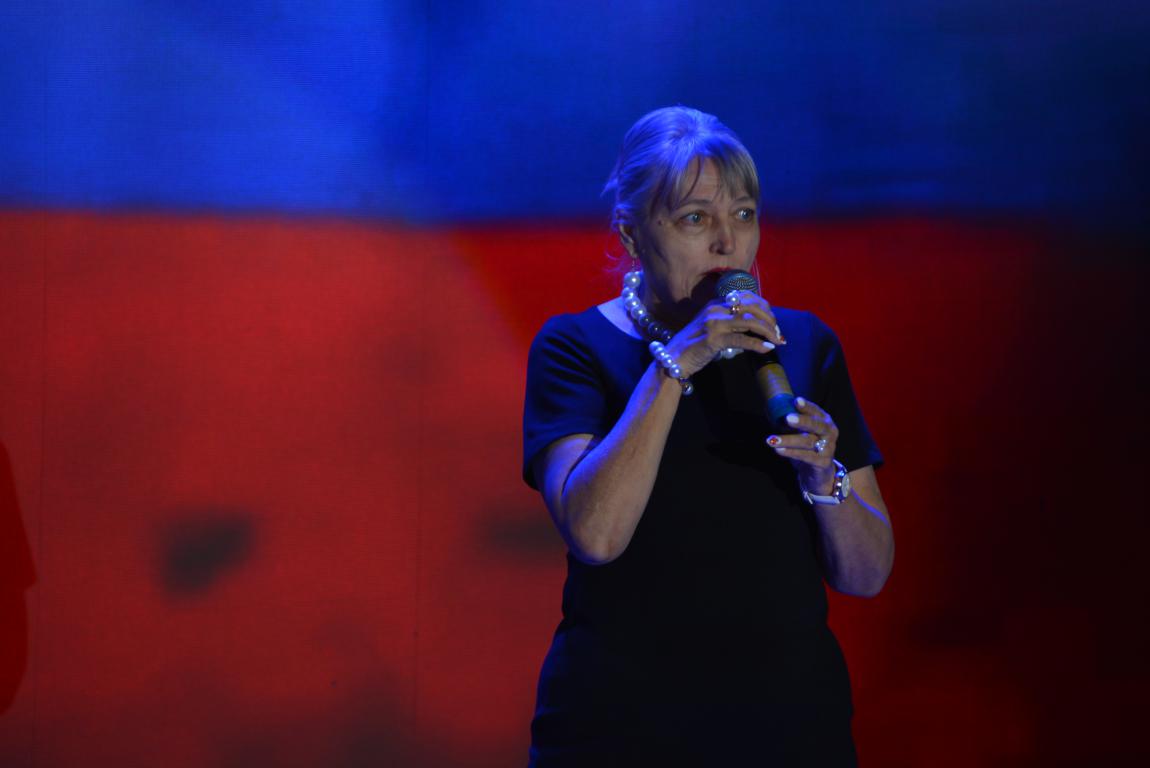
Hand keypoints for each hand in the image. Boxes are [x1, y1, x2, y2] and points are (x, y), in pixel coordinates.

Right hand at [664, 291, 785, 377]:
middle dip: (770, 319)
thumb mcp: (712, 328)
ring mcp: (714, 323)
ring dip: (768, 331)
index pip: (747, 297)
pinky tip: (766, 349)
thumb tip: (755, 326)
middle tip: (778, 333)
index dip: (765, 308)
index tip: (773, 322)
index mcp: (715, 304)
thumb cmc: (693, 346)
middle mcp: (715, 309)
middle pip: (752, 307)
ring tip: (777, 341)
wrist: (672, 359)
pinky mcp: (713, 339)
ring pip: (750, 321)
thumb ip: (730, 324)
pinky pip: (742, 340)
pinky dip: (758, 344)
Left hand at [766, 397, 838, 494]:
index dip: (807, 406)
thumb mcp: (802, 433)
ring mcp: (828, 448)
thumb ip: (793, 423)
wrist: (819, 473)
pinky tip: (779, 450)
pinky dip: (791, 452)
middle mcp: (829, 433)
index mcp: (825, 421)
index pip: (816, 411)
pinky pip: (805, 456)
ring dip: (788, 440)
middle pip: (816, 425)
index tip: (796, 401)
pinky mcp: (823, 462)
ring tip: (772, 439)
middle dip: (801, 421)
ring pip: (807, 442)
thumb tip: (775, 412)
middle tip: (787, 418)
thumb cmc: (808, 447)